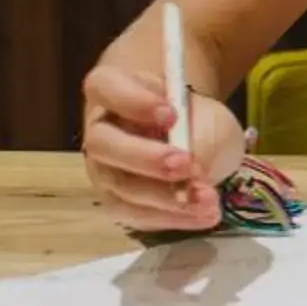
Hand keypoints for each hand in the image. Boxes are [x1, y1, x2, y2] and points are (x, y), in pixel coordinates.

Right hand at [80, 60, 245, 232]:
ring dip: (166, 198)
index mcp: (111, 89)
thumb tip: (199, 172)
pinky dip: (172, 217)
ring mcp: (104, 169)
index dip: (134, 102)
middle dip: (147, 159)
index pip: (106, 87)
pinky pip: (135, 215)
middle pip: (104, 145)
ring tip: (208, 200)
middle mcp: (99, 130)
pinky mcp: (116, 201)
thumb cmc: (190, 116)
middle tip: (188, 166)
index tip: (172, 113)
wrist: (188, 137)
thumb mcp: (206, 114)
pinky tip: (203, 215)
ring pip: (120, 187)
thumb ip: (202, 134)